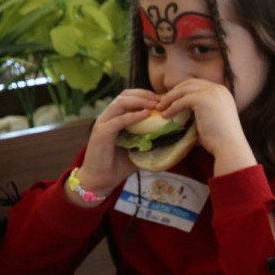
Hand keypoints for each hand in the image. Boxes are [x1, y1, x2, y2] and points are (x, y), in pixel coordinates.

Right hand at [67, 88, 159, 203]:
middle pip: (125, 95)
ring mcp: (103, 124)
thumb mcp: (140, 149)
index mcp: (115, 118)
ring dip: (139, 101)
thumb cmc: (119, 165)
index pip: (129, 97)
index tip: (163, 100)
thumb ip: (151, 140)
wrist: (100, 180)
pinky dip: (132, 116)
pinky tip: (146, 115)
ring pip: (120, 103)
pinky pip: (118, 120)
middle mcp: (107, 117)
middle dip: (144, 94)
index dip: (146, 95)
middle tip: (161, 100)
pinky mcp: (101, 133)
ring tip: (155, 105)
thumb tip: (174, 137)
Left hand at [155, 80, 255, 175]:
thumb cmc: (221, 139)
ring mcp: (211, 92)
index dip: (183, 90)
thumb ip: (201, 110)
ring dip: (169, 98)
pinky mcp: (203, 99)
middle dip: (174, 91)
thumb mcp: (212, 118)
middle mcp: (218, 89)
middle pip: (189, 83)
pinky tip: (166, 115)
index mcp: (222, 91)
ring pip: (183, 90)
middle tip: (162, 102)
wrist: (229, 146)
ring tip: (160, 108)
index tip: (172, 99)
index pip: (198, 84)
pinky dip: (172, 107)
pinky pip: (182, 101)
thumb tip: (183, 112)